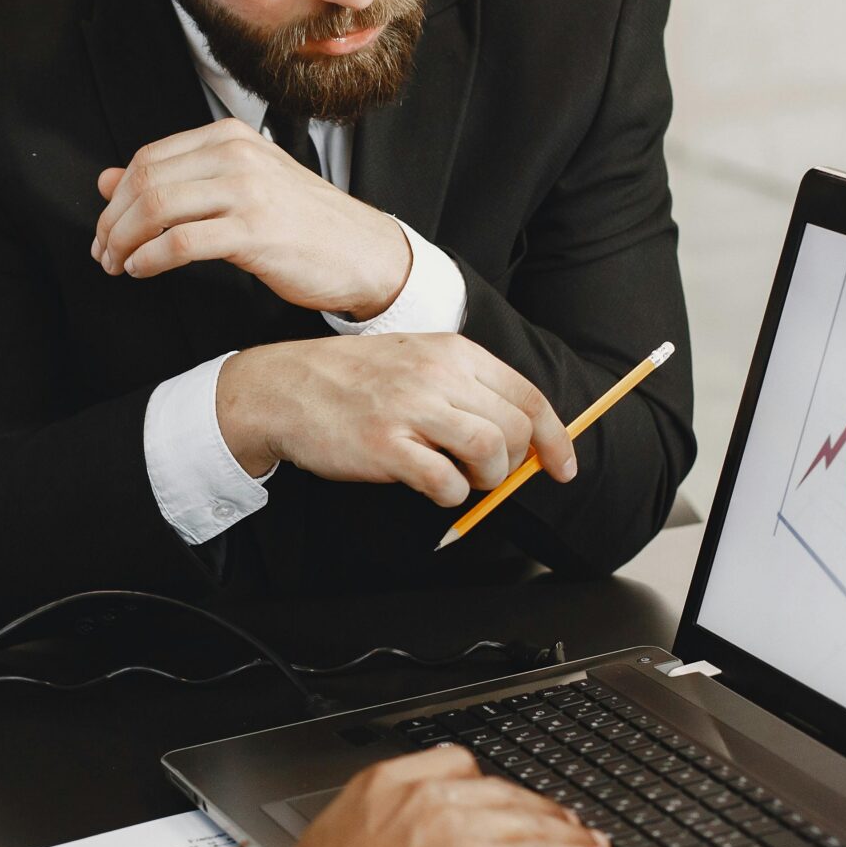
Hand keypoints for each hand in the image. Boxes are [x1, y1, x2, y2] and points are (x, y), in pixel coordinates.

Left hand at [91, 118, 412, 317]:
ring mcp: (246, 191)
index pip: (149, 158)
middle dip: (111, 222)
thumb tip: (105, 181)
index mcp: (228, 137)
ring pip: (156, 208)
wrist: (360, 250)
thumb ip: (174, 180)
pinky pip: (180, 243)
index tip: (104, 228)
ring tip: (116, 265)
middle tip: (102, 252)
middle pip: (145, 182)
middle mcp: (235, 156)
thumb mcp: (235, 187)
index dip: (115, 197)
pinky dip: (149, 259)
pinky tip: (142, 270)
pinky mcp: (253, 231)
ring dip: (124, 243)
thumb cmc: (299, 222)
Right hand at [216, 334, 576, 505]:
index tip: (562, 467)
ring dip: (486, 479)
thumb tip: (523, 433)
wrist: (283, 388)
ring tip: (462, 479)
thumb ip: (467, 389)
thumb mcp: (416, 361)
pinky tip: (430, 485)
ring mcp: (411, 409)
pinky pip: (447, 483)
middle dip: (515, 464)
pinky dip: (450, 495)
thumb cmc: (352, 380)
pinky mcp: (387, 446)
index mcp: (453, 351)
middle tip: (489, 474)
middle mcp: (438, 374)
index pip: (529, 396)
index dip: (555, 439)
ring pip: (491, 452)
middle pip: (517, 428)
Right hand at [239, 747, 613, 846]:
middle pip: (500, 789)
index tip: (498, 798)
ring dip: (566, 832)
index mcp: (385, 784)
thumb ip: (369, 831)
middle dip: (533, 807)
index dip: (485, 785)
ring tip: (589, 842)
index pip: (454, 764)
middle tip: (555, 822)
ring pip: (530, 819)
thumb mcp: (332, 845)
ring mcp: (459, 824)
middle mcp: (426, 793)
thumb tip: (381, 845)